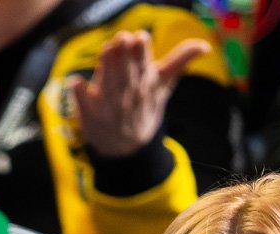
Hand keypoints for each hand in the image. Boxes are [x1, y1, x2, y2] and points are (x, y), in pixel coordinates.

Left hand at [66, 32, 209, 159]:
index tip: (139, 38)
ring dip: (105, 69)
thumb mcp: (163, 87)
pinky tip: (74, 81)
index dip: (141, 53)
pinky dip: (79, 94)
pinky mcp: (90, 115)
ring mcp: (108, 107)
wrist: (128, 148)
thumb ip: (179, 63)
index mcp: (145, 85)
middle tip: (121, 38)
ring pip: (107, 86)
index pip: (144, 67)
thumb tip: (205, 45)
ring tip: (105, 50)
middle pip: (126, 75)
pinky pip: (83, 105)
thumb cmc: (144, 108)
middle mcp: (128, 95)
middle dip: (124, 58)